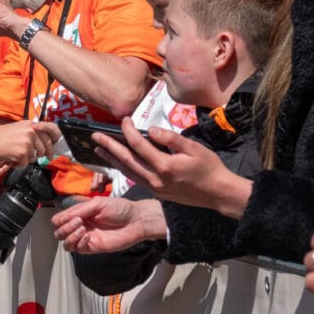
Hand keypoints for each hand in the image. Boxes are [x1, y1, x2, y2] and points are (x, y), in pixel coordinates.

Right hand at [0, 120, 58, 166]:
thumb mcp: (17, 129)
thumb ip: (30, 133)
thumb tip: (42, 145)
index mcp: (31, 124)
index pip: (49, 134)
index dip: (52, 145)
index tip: (51, 153)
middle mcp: (31, 131)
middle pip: (44, 148)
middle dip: (38, 155)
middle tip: (28, 158)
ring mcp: (27, 142)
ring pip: (35, 157)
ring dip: (25, 159)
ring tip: (13, 154)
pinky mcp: (22, 153)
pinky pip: (25, 164)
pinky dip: (17, 164)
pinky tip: (9, 158)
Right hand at [52, 197, 166, 252]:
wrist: (136, 221)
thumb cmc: (120, 209)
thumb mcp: (98, 204)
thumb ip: (80, 210)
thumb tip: (64, 218)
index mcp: (80, 213)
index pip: (59, 219)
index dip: (60, 220)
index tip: (71, 217)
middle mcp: (80, 226)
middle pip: (59, 232)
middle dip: (65, 228)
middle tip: (79, 222)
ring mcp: (86, 237)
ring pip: (66, 243)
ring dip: (70, 236)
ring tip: (83, 229)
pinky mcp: (93, 247)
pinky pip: (78, 249)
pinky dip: (79, 243)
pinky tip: (88, 236)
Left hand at [91, 118, 252, 217]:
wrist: (218, 194)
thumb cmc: (209, 168)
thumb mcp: (194, 148)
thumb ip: (171, 138)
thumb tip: (151, 130)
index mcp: (165, 166)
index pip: (139, 145)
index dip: (128, 130)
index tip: (124, 120)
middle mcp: (156, 179)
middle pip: (127, 159)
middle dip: (109, 146)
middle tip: (95, 136)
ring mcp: (155, 188)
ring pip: (128, 172)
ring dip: (112, 160)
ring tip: (99, 150)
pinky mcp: (157, 193)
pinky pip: (135, 179)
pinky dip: (124, 169)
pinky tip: (118, 163)